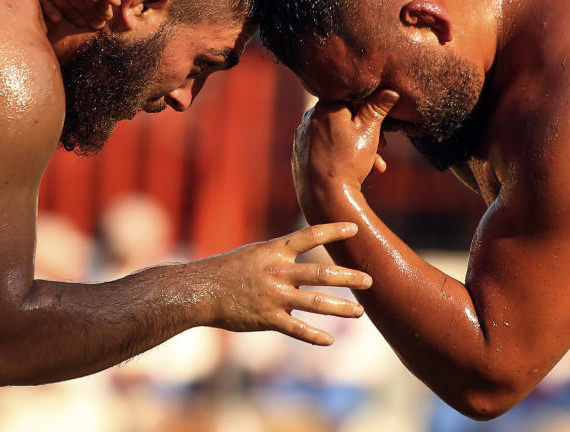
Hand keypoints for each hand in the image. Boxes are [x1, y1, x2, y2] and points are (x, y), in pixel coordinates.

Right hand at [200, 222, 372, 344]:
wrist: (200, 290)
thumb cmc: (226, 269)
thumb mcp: (254, 253)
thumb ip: (279, 254)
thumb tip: (299, 252)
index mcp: (275, 251)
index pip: (310, 236)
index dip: (334, 231)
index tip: (355, 229)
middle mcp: (279, 271)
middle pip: (322, 274)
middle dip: (349, 278)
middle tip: (370, 281)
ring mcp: (275, 296)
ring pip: (316, 302)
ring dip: (341, 308)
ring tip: (360, 312)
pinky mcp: (268, 318)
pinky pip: (296, 329)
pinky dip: (314, 336)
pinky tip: (328, 341)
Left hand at [292, 90, 399, 196]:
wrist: (325, 198)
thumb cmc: (348, 162)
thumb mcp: (369, 132)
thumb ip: (378, 108)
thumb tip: (389, 89)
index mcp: (325, 107)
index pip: (351, 97)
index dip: (369, 111)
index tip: (382, 127)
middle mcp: (309, 118)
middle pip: (343, 118)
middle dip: (366, 132)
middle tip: (382, 147)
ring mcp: (301, 137)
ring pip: (336, 136)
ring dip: (357, 147)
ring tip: (374, 165)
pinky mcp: (299, 155)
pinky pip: (324, 149)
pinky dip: (339, 156)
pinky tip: (355, 172)